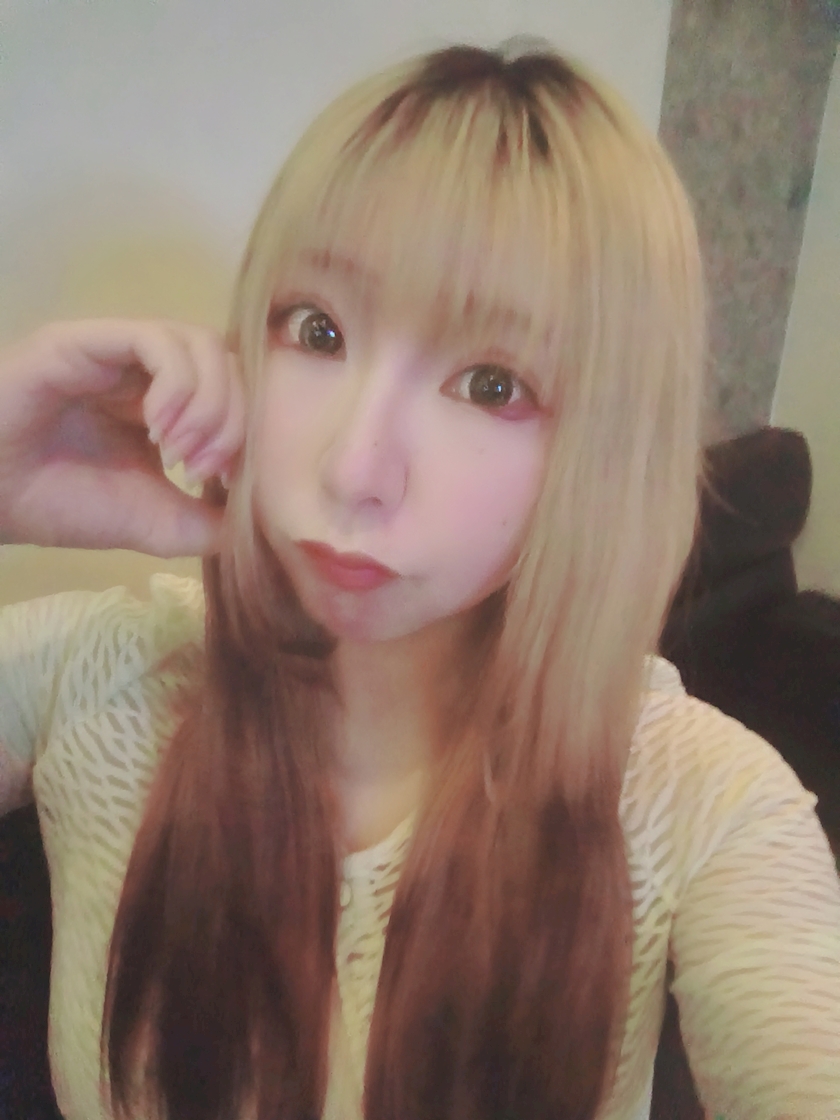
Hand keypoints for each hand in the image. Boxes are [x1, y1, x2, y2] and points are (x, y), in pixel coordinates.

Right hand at [0, 319, 244, 556]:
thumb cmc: (62, 505)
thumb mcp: (155, 523)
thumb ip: (210, 519)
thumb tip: (262, 517)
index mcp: (164, 404)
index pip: (236, 390)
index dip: (247, 431)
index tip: (225, 479)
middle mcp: (146, 370)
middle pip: (228, 362)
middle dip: (234, 418)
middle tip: (203, 466)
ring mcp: (118, 350)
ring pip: (200, 343)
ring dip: (210, 402)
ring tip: (180, 451)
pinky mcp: (89, 339)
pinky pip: (158, 339)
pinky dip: (178, 384)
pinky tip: (159, 428)